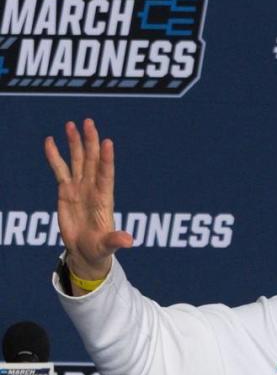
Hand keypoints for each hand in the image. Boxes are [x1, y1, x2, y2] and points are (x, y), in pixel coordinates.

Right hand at [44, 119, 132, 283]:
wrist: (86, 251)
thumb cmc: (99, 249)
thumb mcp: (107, 246)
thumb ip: (116, 240)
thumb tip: (129, 241)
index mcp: (104, 199)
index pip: (106, 175)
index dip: (107, 159)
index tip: (108, 142)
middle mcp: (93, 189)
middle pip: (92, 161)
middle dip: (90, 142)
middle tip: (88, 122)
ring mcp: (79, 188)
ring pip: (77, 161)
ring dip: (74, 143)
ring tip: (71, 124)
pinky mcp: (66, 191)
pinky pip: (60, 170)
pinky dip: (54, 155)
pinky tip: (50, 140)